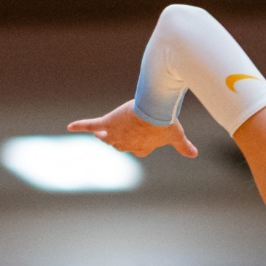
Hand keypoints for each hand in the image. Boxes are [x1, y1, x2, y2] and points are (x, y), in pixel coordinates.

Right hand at [67, 101, 197, 158]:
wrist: (154, 111)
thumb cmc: (165, 123)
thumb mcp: (176, 135)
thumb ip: (184, 146)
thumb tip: (195, 154)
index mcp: (142, 148)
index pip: (139, 150)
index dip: (141, 146)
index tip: (145, 145)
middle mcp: (126, 143)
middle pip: (120, 144)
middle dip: (121, 140)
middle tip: (123, 133)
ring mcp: (115, 133)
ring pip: (106, 137)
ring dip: (104, 135)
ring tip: (101, 132)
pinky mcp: (107, 123)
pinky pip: (91, 125)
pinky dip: (80, 126)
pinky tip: (70, 126)